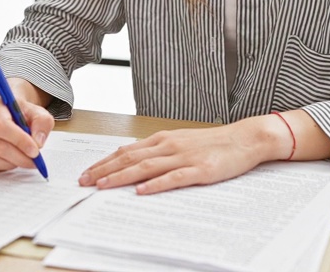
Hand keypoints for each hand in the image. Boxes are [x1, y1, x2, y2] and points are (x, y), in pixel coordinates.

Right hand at [0, 79, 54, 173]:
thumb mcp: (38, 112)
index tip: (35, 152)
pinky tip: (7, 160)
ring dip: (8, 164)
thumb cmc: (21, 112)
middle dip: (18, 157)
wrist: (6, 110)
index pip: (1, 125)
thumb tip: (37, 142)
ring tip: (20, 160)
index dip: (19, 141)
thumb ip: (42, 123)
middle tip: (33, 162)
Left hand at [78, 116, 286, 194]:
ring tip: (102, 186)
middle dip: (104, 170)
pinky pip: (173, 178)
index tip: (86, 173)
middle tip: (84, 182)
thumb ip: (158, 151)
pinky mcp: (199, 170)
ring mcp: (183, 157)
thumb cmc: (213, 142)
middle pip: (129, 158)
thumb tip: (133, 161)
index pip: (126, 151)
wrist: (245, 138)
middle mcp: (168, 145)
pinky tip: (142, 191)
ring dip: (121, 177)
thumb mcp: (181, 142)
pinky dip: (155, 185)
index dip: (104, 162)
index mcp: (163, 139)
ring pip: (145, 167)